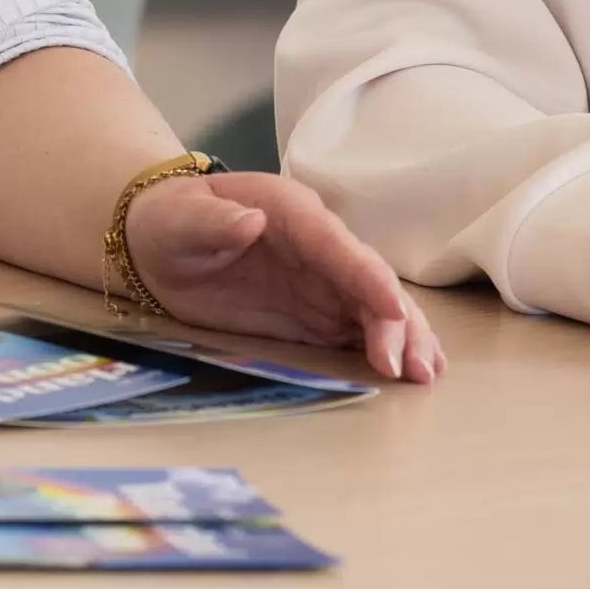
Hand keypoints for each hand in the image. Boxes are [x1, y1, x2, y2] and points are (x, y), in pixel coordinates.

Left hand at [125, 171, 443, 382]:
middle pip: (369, 281)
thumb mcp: (183, 219)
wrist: (163, 241)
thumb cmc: (173, 221)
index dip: (367, 276)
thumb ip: (215, 221)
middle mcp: (320, 246)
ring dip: (406, 338)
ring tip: (426, 374)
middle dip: (396, 321)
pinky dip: (391, 348)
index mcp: (293, 214)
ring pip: (377, 308)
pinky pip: (361, 329)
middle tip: (411, 366)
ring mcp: (324, 282)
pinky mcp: (318, 313)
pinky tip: (417, 369)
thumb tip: (249, 221)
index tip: (392, 308)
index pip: (338, 245)